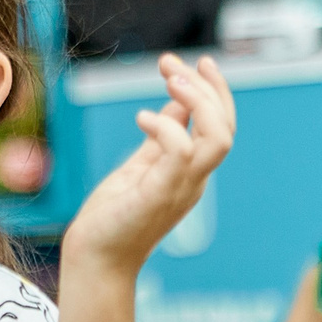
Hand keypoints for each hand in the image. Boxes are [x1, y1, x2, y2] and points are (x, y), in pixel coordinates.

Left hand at [61, 53, 235, 275]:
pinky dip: (167, 128)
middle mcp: (194, 179)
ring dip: (199, 101)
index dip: (212, 90)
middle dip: (208, 87)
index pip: (221, 126)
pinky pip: (181, 154)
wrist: (95, 259)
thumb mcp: (141, 166)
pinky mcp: (160, 195)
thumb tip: (176, 105)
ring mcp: (182, 188)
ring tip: (170, 80)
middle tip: (171, 64)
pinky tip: (141, 119)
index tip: (185, 62)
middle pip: (226, 126)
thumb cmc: (113, 216)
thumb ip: (161, 138)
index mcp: (191, 171)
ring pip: (219, 139)